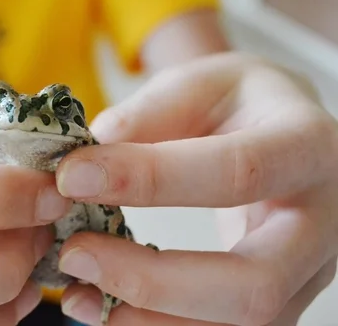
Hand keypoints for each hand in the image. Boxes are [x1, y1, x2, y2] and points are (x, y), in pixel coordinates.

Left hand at [55, 53, 337, 324]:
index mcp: (307, 147)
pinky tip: (104, 306)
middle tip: (74, 254)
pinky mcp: (279, 299)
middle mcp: (323, 222)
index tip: (73, 177)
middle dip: (152, 279)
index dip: (151, 179)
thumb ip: (154, 110)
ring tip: (77, 292)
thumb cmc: (241, 104)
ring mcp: (306, 272)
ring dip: (149, 318)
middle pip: (253, 283)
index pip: (237, 172)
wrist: (281, 133)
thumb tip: (98, 144)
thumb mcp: (202, 83)